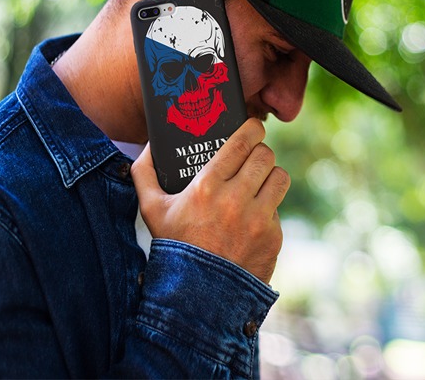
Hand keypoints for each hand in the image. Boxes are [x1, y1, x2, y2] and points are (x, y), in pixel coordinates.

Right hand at [131, 119, 288, 283]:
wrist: (197, 296)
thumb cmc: (174, 246)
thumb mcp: (151, 210)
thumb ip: (144, 173)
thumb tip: (149, 145)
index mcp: (207, 186)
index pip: (242, 142)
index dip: (252, 129)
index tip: (253, 127)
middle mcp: (235, 200)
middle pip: (265, 156)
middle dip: (260, 152)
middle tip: (254, 156)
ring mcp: (257, 219)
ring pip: (280, 177)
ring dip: (270, 176)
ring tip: (260, 181)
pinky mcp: (273, 237)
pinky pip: (278, 209)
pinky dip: (268, 209)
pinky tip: (253, 216)